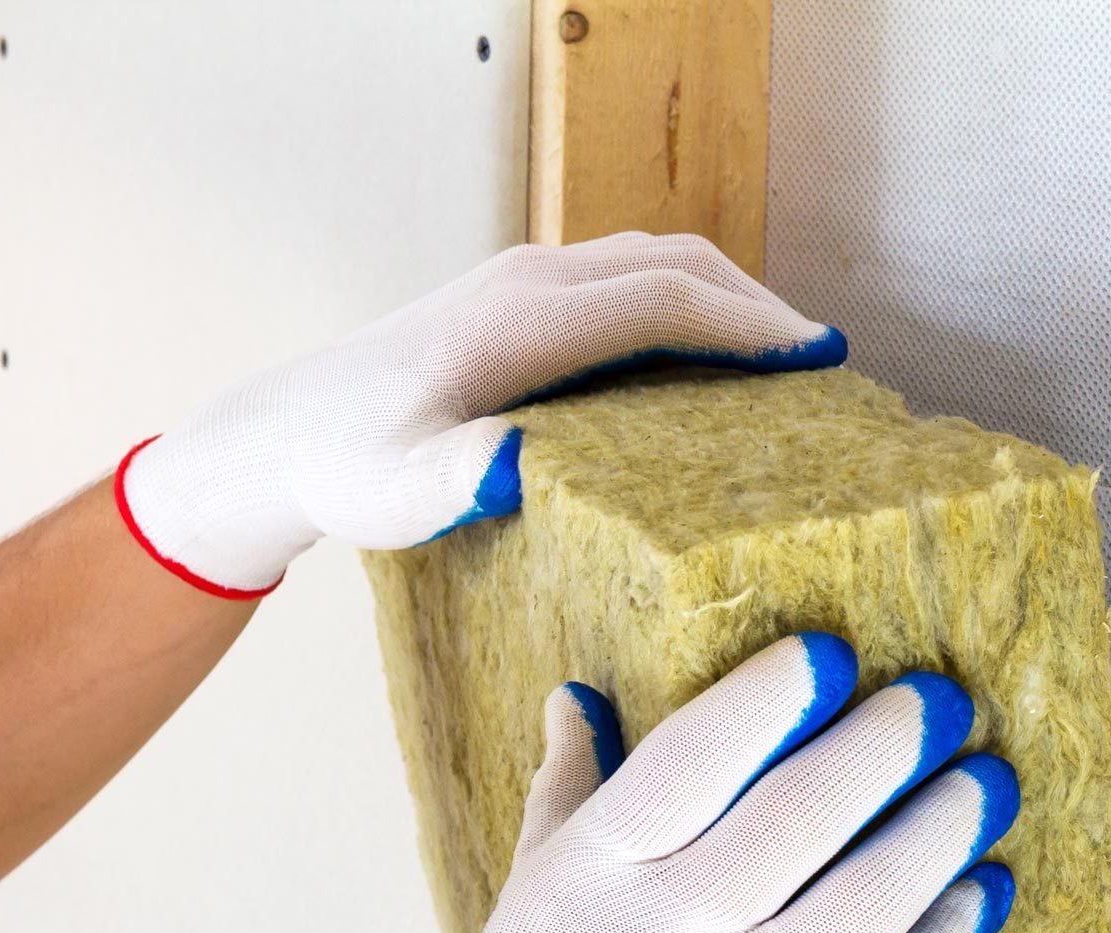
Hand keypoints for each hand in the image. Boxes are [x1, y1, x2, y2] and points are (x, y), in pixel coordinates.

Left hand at [114, 233, 845, 596]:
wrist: (285, 430)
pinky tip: (707, 359)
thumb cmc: (345, 469)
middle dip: (758, 305)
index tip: (818, 360)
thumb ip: (453, 480)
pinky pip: (627, 281)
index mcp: (520, 323)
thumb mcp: (393, 492)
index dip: (748, 327)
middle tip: (826, 362)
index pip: (662, 300)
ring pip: (654, 263)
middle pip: (674, 264)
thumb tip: (517, 470)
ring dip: (727, 298)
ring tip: (786, 359)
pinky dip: (687, 304)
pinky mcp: (521, 298)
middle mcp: (530, 283)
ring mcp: (525, 281)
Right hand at [318, 635, 1020, 932]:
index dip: (771, 699)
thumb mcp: (527, 910)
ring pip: (866, 899)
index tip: (832, 655)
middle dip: (885, 745)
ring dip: (941, 830)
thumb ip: (567, 796)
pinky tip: (982, 892)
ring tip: (989, 783)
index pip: (691, 759)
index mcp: (588, 878)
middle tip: (943, 702)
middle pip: (798, 816)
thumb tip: (582, 692)